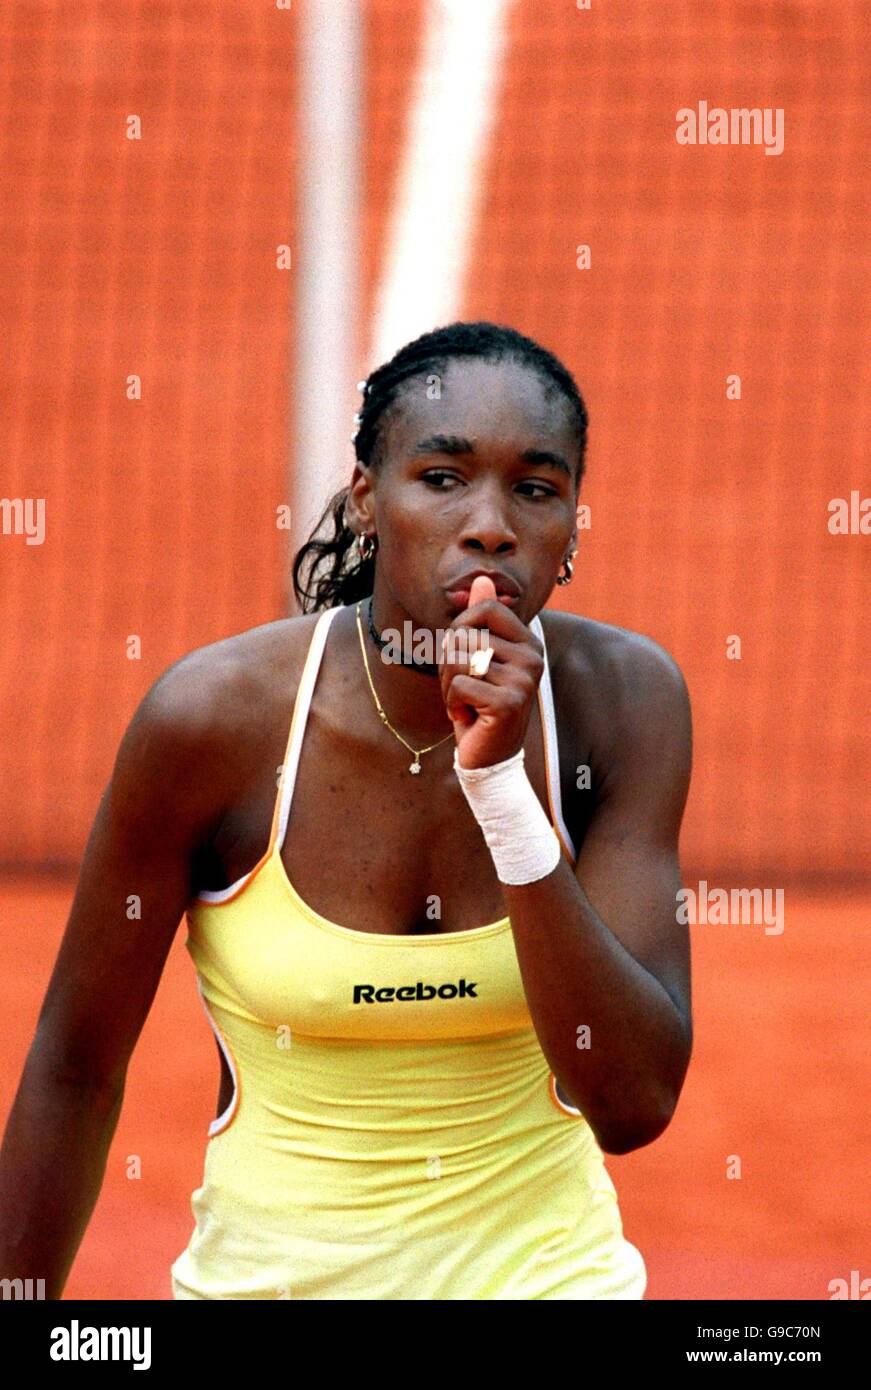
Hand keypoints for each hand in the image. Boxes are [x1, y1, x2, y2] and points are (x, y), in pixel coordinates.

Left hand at [438, 575, 543, 769]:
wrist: (489, 756)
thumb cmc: (479, 702)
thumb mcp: (477, 657)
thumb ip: (481, 619)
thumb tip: (480, 580)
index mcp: (529, 641)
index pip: (485, 608)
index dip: (461, 628)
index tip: (464, 656)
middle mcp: (533, 657)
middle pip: (466, 634)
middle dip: (450, 662)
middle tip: (464, 687)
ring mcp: (524, 680)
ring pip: (460, 659)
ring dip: (450, 684)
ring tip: (466, 700)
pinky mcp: (508, 703)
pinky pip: (460, 685)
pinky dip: (452, 703)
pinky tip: (468, 716)